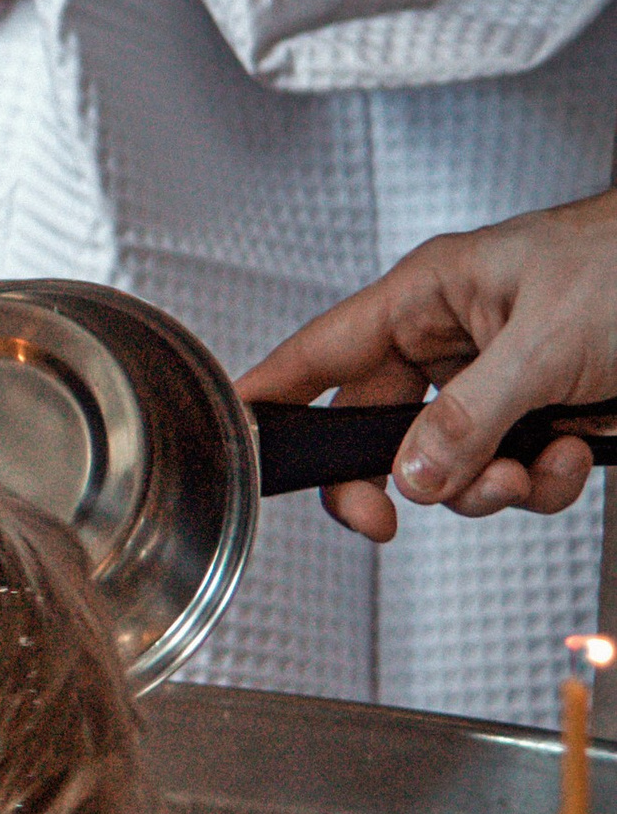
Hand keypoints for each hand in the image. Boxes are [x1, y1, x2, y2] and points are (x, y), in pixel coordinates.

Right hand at [240, 188, 616, 539]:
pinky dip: (542, 480)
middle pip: (380, 430)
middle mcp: (454, 341)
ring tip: (537, 463)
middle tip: (392, 517)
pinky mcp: (540, 416)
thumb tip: (411, 475)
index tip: (236, 438)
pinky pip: (511, 474)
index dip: (273, 395)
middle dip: (406, 477)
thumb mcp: (543, 343)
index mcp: (429, 296)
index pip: (323, 351)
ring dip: (492, 486)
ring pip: (450, 467)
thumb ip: (468, 415)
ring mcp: (496, 383)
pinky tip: (576, 451)